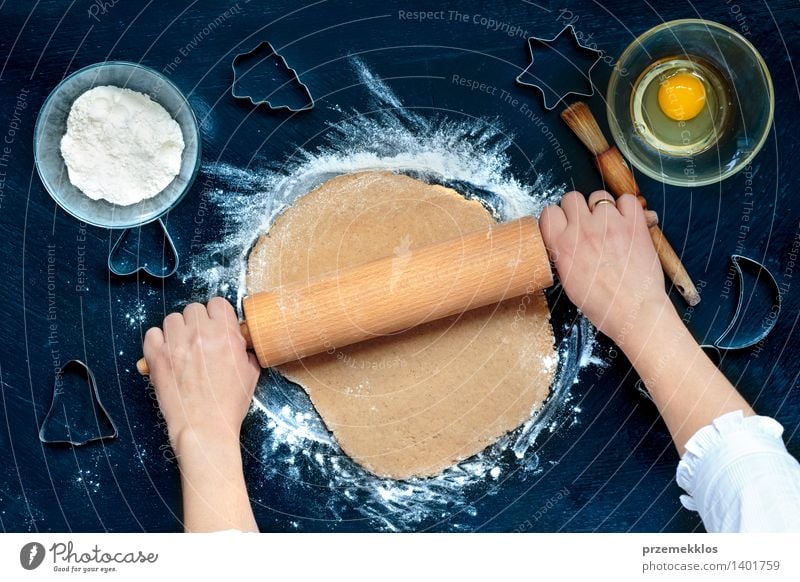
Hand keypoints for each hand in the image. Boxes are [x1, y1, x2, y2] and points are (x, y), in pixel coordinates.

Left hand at [143, 297, 259, 455]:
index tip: (217, 325)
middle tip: (201, 338)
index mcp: (226, 335)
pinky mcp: (157, 357)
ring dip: (178, 329)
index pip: (218, 303)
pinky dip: (158, 340)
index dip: (218, 314)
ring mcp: (176, 344)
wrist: (205, 427)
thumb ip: (245, 350)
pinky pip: (152, 333)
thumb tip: (240, 341)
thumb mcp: (251, 373)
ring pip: (173, 318)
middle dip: (198, 321)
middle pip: (194, 308)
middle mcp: (200, 334)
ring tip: (183, 346)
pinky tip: (167, 352)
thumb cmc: (228, 404)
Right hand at [539, 191, 669, 344]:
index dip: (558, 217)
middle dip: (578, 209)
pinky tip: (627, 222)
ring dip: (602, 208)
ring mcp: (609, 224)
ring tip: (609, 225)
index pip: (549, 212)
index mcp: (562, 246)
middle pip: (572, 198)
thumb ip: (563, 254)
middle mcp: (583, 230)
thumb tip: (565, 238)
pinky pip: (627, 199)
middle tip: (587, 225)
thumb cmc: (603, 305)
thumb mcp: (568, 281)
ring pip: (598, 196)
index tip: (564, 225)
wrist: (635, 313)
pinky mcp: (634, 224)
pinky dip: (627, 207)